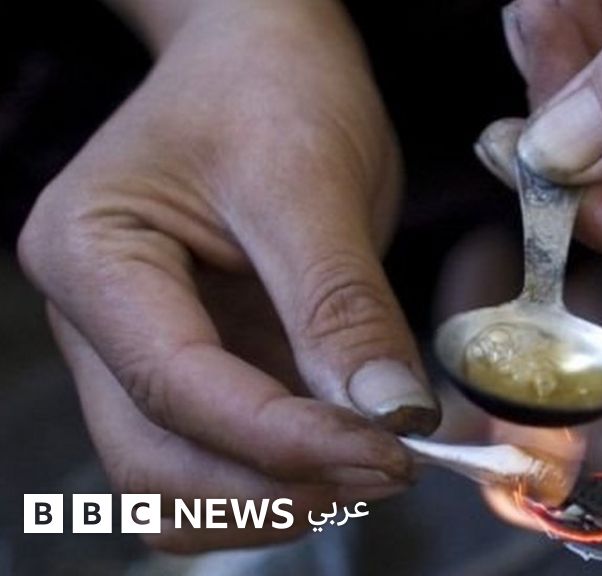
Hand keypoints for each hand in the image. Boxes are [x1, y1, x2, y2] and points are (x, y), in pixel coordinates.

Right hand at [17, 0, 437, 550]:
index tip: (388, 452)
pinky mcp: (200, 363)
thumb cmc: (271, 86)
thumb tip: (392, 417)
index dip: (284, 440)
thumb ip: (342, 306)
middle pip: (158, 461)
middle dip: (276, 485)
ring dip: (277, 495)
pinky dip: (288, 473)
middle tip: (391, 468)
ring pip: (182, 480)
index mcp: (93, 255)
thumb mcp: (311, 181)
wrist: (266, 56)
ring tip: (374, 462)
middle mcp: (100, 318)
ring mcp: (144, 350)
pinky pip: (225, 455)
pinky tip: (353, 446)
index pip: (175, 386)